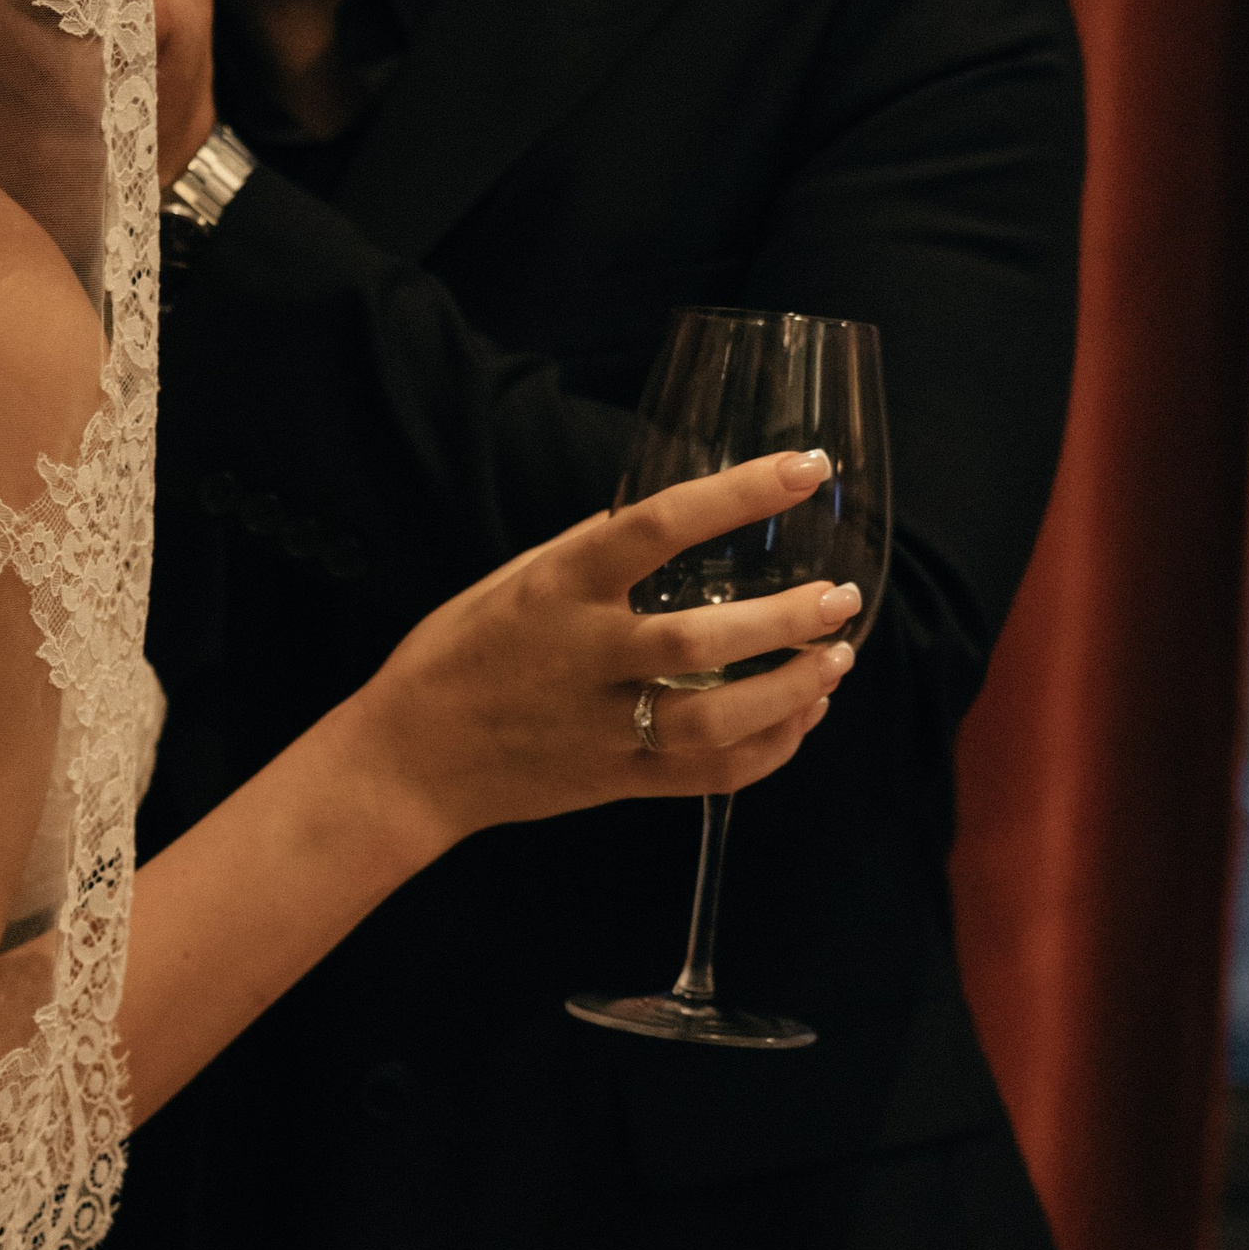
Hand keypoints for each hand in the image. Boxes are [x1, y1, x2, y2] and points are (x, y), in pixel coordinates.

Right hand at [344, 449, 860, 854]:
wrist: (409, 761)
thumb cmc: (458, 656)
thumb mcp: (511, 583)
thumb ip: (589, 554)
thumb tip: (667, 516)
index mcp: (556, 590)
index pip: (657, 526)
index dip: (737, 493)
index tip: (804, 468)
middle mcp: (582, 658)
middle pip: (699, 643)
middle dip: (785, 620)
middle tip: (839, 597)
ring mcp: (601, 728)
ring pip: (715, 721)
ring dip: (791, 691)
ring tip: (837, 659)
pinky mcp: (617, 781)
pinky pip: (709, 775)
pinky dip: (770, 749)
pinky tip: (803, 717)